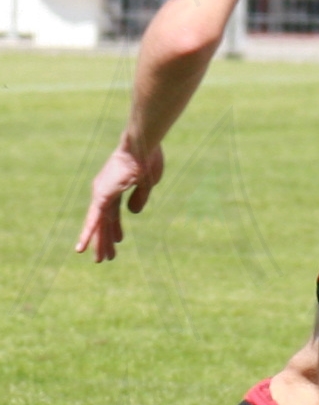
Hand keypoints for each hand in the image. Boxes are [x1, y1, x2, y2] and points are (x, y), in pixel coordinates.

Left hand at [77, 140, 162, 262]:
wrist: (142, 144)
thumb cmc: (148, 157)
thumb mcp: (148, 182)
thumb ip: (140, 197)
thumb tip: (133, 213)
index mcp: (115, 186)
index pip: (113, 212)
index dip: (115, 227)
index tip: (119, 240)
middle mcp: (104, 191)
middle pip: (104, 220)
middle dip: (105, 239)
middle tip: (105, 257)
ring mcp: (102, 193)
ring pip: (99, 223)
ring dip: (100, 242)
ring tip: (99, 260)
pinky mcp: (103, 196)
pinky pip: (95, 220)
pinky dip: (89, 234)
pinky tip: (83, 248)